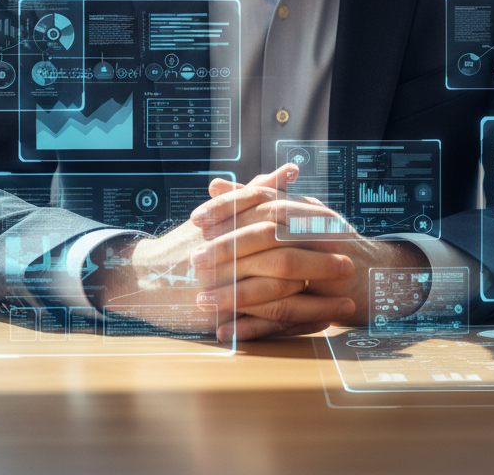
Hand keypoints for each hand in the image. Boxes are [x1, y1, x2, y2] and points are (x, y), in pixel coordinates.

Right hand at [90, 165, 338, 339]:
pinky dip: (297, 323)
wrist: (143, 280)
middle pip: (283, 257)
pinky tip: (321, 322)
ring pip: (280, 294)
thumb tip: (289, 170)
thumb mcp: (219, 215)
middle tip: (350, 264)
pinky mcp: (220, 317)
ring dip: (319, 298)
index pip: (279, 223)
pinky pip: (267, 323)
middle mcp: (226, 255)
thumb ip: (256, 193)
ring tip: (347, 299)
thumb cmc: (187, 245)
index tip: (342, 233)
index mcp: (229, 225)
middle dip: (321, 262)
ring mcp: (222, 287)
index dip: (313, 229)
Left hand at [188, 171, 429, 340]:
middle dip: (227, 250)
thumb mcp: (295, 214)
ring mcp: (326, 268)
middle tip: (194, 261)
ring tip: (202, 302)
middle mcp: (318, 234)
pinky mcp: (329, 303)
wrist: (378, 278)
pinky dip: (255, 328)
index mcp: (306, 210)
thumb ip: (255, 200)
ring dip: (236, 294)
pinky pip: (289, 317)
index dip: (229, 208)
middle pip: (267, 237)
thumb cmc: (328, 244)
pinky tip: (227, 333)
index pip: (264, 200)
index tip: (197, 219)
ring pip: (276, 280)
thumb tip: (214, 185)